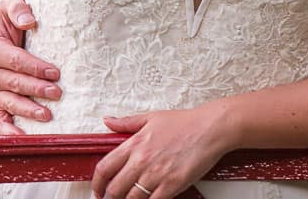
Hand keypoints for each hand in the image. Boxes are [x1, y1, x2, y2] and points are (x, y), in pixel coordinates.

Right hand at [0, 0, 62, 134]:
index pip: (15, 61)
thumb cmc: (17, 18)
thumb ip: (16, 6)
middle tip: (58, 93)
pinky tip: (24, 137)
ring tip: (48, 115)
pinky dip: (9, 131)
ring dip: (28, 110)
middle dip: (36, 90)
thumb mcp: (11, 4)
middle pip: (14, 84)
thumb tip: (28, 21)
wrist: (12, 33)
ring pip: (9, 104)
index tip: (55, 72)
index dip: (34, 67)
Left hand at [91, 106, 232, 198]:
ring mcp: (156, 175)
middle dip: (109, 198)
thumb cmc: (185, 122)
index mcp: (134, 144)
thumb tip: (107, 120)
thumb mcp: (152, 117)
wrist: (210, 129)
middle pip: (114, 189)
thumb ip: (126, 122)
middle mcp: (142, 161)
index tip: (97, 190)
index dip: (97, 184)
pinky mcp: (171, 185)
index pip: (104, 168)